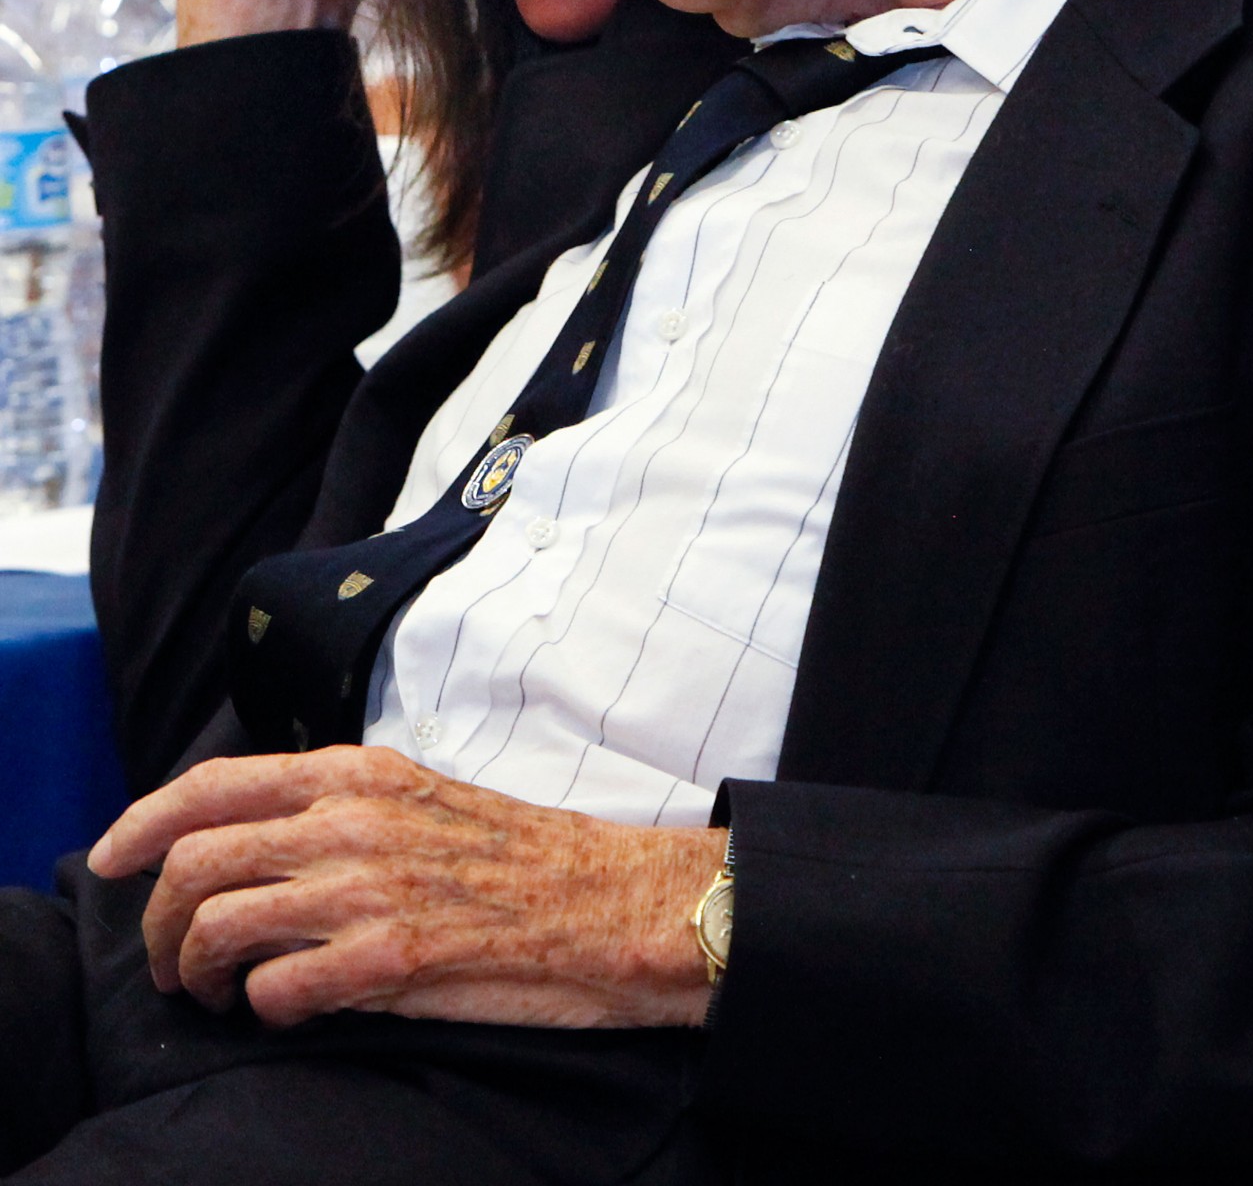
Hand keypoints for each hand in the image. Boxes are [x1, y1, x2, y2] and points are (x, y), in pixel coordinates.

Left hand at [87, 748, 722, 1030]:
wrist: (613, 900)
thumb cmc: (522, 856)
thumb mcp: (423, 798)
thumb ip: (341, 808)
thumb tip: (260, 843)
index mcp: (358, 773)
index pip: (213, 785)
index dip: (141, 823)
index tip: (109, 858)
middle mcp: (351, 820)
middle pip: (194, 861)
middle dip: (153, 921)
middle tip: (164, 959)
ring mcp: (368, 888)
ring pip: (216, 928)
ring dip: (194, 973)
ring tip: (215, 994)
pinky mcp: (390, 960)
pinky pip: (276, 992)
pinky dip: (263, 1009)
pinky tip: (288, 1008)